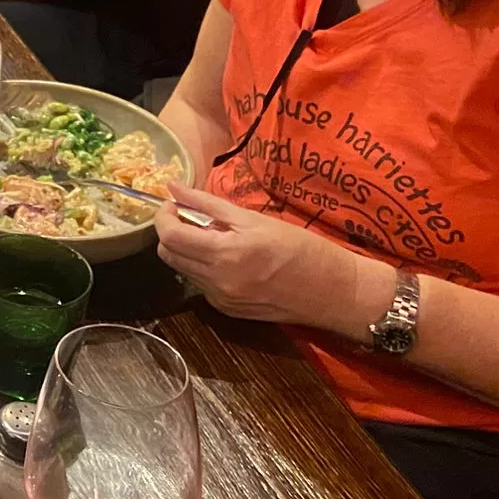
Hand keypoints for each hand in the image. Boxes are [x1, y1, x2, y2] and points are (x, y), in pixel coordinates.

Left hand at [154, 181, 380, 332]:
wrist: (335, 292)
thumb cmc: (301, 248)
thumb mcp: (255, 219)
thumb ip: (208, 204)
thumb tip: (174, 187)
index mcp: (224, 254)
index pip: (169, 236)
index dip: (163, 216)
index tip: (174, 202)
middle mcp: (217, 281)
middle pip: (168, 255)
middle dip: (170, 232)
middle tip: (191, 216)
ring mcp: (222, 300)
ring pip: (182, 270)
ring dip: (186, 250)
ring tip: (214, 236)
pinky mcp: (229, 311)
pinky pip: (201, 285)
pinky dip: (203, 268)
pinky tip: (227, 258)